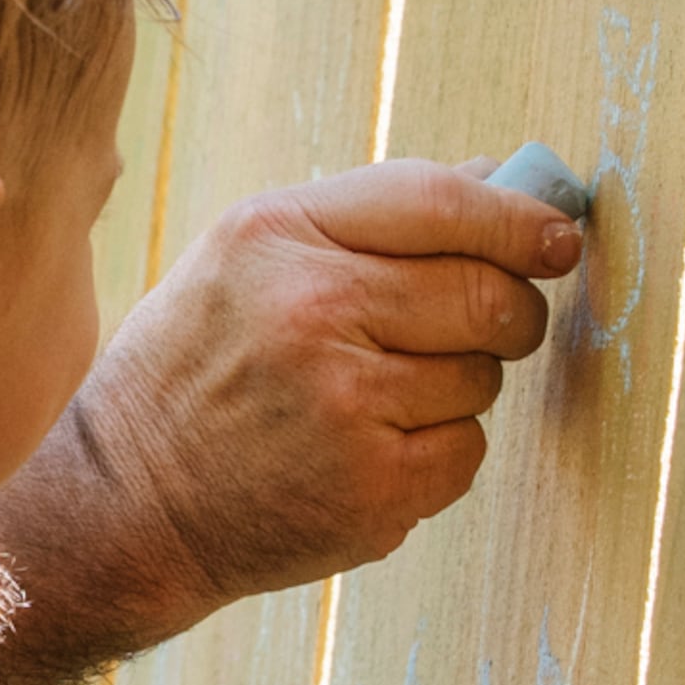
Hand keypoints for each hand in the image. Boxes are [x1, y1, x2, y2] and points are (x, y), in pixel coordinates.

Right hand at [91, 162, 584, 640]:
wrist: (126, 505)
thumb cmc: (194, 370)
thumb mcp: (246, 259)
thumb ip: (370, 214)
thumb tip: (506, 179)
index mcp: (277, 236)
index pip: (441, 204)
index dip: (520, 218)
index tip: (558, 234)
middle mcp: (311, 312)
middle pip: (487, 292)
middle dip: (508, 309)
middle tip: (483, 324)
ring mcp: (345, 405)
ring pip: (483, 376)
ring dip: (457, 386)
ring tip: (374, 399)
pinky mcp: (374, 488)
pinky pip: (468, 450)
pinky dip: (439, 453)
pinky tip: (371, 451)